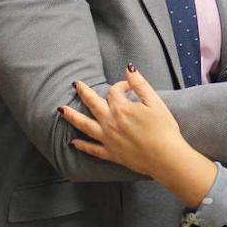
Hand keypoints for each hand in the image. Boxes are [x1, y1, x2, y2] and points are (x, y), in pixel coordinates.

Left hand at [59, 65, 218, 207]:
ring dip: (72, 116)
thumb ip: (140, 84)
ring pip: (84, 125)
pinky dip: (81, 145)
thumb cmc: (164, 129)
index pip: (114, 91)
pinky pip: (92, 149)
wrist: (165, 157)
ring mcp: (108, 139)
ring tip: (61, 110)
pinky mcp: (111, 153)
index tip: (129, 87)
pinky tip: (73, 142)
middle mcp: (110, 122)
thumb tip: (129, 68)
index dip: (121, 86)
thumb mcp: (155, 102)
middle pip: (92, 104)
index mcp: (121, 108)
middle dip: (83, 92)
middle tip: (75, 84)